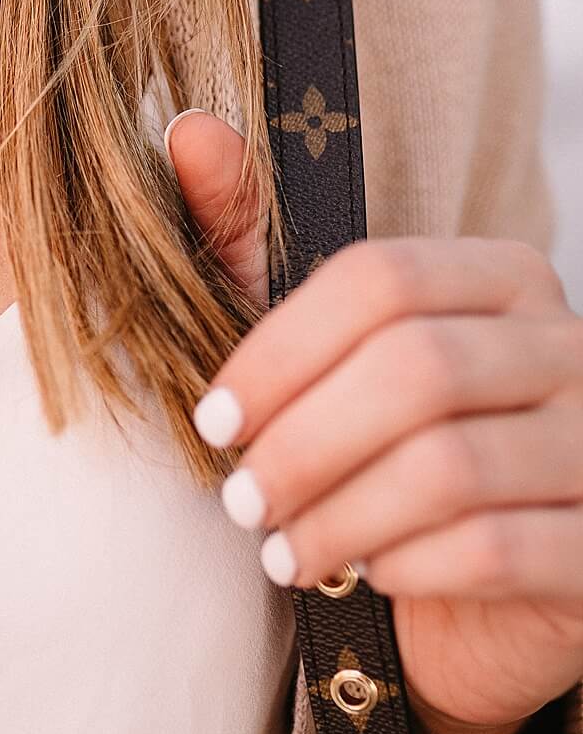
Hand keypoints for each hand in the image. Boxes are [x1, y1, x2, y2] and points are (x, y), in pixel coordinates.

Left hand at [167, 110, 582, 733]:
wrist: (488, 600)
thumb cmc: (386, 456)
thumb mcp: (316, 353)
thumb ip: (251, 246)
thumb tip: (189, 134)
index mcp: (503, 280)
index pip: (385, 279)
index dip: (281, 351)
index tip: (215, 420)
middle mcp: (573, 347)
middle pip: (416, 369)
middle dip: (303, 443)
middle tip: (241, 501)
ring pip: (450, 468)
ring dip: (339, 515)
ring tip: (282, 551)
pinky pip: (496, 550)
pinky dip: (408, 566)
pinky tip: (368, 577)